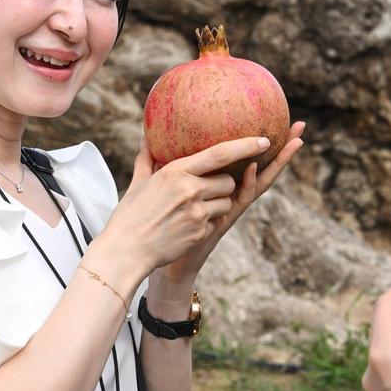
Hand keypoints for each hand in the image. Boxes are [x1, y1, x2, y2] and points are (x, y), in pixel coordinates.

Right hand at [101, 122, 303, 278]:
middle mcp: (190, 190)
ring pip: (226, 201)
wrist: (126, 251)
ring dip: (216, 204)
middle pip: (228, 181)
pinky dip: (205, 222)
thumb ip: (147, 159)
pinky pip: (215, 221)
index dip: (245, 146)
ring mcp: (197, 213)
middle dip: (223, 184)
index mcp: (176, 172)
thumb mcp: (138, 183)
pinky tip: (184, 227)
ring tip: (190, 210)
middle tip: (203, 189)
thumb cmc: (129, 215)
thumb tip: (146, 139)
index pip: (220, 154)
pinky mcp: (201, 232)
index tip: (264, 140)